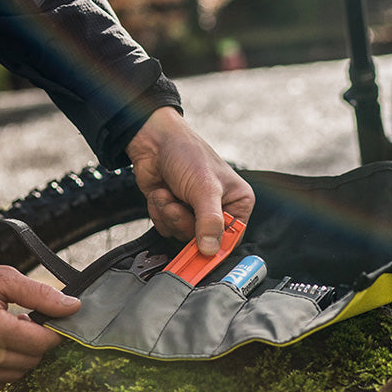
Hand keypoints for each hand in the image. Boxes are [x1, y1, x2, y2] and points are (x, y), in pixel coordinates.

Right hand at [0, 256, 80, 390]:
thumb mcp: (1, 277)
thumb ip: (40, 293)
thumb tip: (73, 307)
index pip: (41, 343)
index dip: (55, 332)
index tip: (54, 321)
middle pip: (32, 361)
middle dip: (36, 342)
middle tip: (23, 320)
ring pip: (18, 375)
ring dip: (20, 355)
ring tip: (5, 330)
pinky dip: (4, 366)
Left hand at [126, 106, 255, 254]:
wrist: (154, 141)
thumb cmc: (187, 154)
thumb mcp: (204, 188)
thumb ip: (210, 221)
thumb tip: (211, 250)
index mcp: (237, 202)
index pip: (231, 239)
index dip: (214, 246)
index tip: (199, 250)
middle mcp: (218, 209)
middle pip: (203, 240)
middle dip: (183, 222)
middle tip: (177, 204)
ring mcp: (194, 211)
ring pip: (180, 234)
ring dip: (168, 214)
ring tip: (168, 193)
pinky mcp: (174, 211)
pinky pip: (166, 228)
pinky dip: (159, 212)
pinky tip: (162, 193)